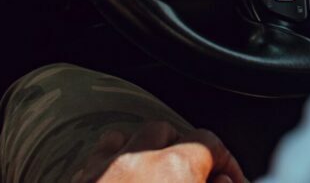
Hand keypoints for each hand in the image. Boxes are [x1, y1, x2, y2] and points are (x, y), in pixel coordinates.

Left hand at [70, 121, 245, 182]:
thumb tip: (224, 182)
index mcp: (173, 168)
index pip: (210, 144)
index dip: (228, 163)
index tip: (231, 180)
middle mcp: (135, 161)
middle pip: (167, 132)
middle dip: (183, 152)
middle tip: (196, 178)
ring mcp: (101, 171)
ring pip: (127, 137)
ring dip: (145, 150)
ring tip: (158, 175)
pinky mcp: (78, 182)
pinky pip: (97, 157)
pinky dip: (112, 161)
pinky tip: (121, 178)